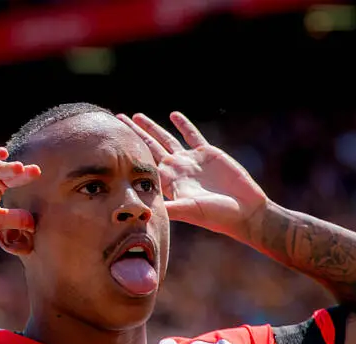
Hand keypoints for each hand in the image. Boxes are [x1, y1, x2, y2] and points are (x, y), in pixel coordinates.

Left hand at [117, 112, 268, 240]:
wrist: (243, 211)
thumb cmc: (216, 215)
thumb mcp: (190, 211)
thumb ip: (170, 208)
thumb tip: (145, 210)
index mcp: (168, 182)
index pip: (143, 163)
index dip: (128, 152)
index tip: (112, 142)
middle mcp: (176, 169)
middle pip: (149, 147)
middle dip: (133, 134)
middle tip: (116, 120)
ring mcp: (190, 161)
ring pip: (166, 139)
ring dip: (152, 127)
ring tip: (136, 116)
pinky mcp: (207, 153)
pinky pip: (192, 135)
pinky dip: (183, 124)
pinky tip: (173, 115)